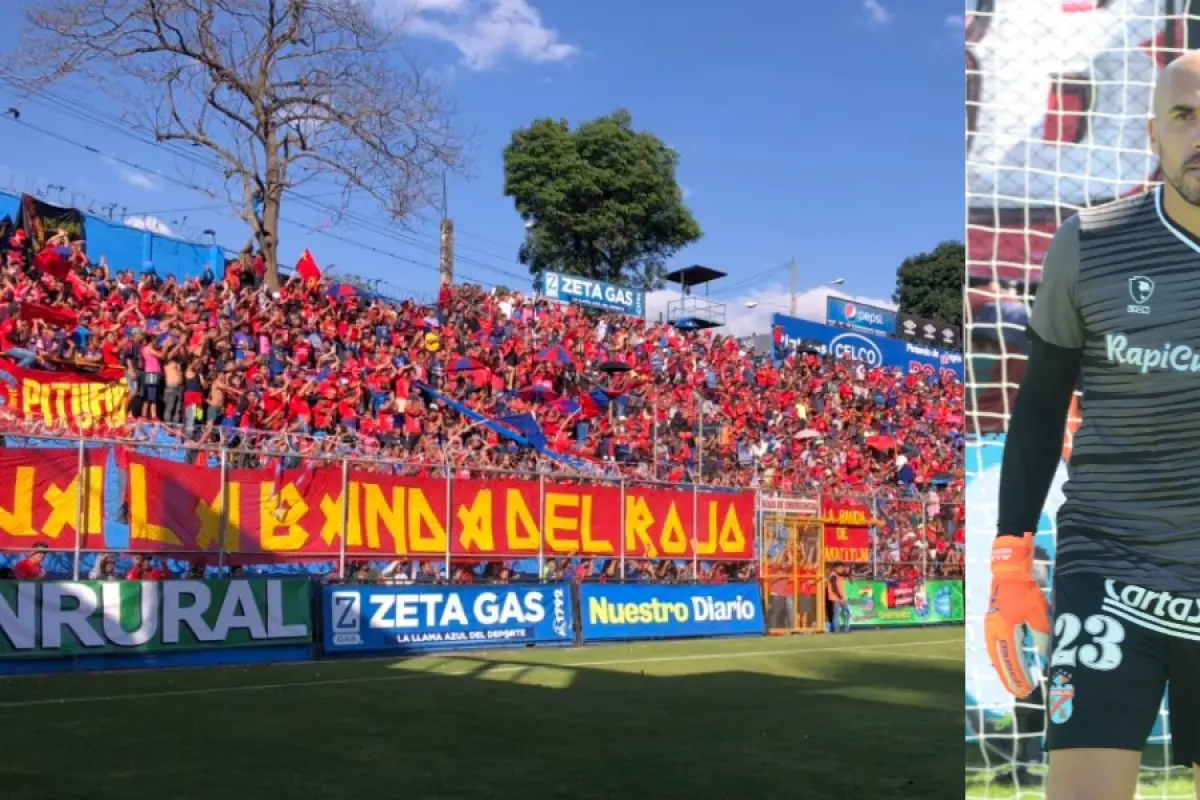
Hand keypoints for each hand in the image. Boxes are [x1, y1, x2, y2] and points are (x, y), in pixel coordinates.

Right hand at [984, 533, 1050, 697]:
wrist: (1009, 571)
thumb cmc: (1026, 591)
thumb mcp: (1038, 614)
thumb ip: (1040, 637)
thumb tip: (1042, 657)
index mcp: (1005, 630)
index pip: (1012, 659)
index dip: (1020, 676)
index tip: (1027, 690)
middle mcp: (993, 630)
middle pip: (1000, 660)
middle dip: (1009, 677)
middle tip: (1019, 692)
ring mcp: (990, 626)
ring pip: (995, 654)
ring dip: (1004, 669)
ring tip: (1011, 682)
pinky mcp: (991, 622)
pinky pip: (994, 646)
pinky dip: (1000, 658)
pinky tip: (1005, 663)